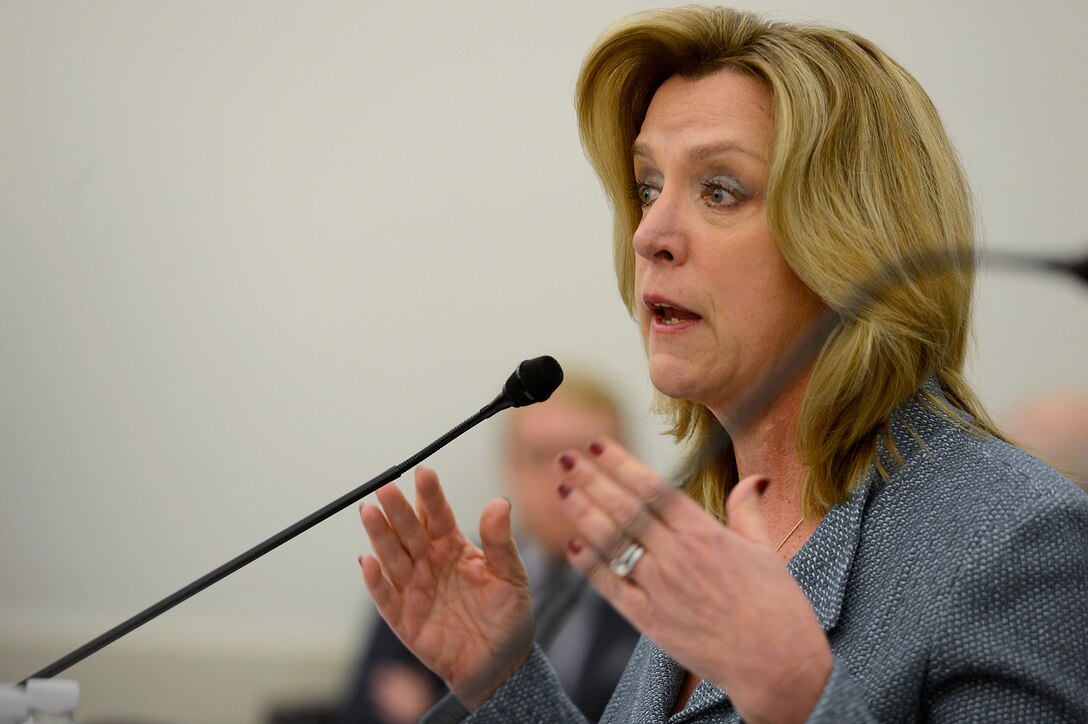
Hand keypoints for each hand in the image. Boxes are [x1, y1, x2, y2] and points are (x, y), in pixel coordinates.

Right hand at [358, 467, 534, 709]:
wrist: (502, 665)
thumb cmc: (508, 616)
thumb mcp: (512, 576)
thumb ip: (501, 541)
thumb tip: (500, 502)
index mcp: (454, 547)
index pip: (438, 515)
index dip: (430, 495)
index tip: (424, 473)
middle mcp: (429, 563)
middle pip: (410, 531)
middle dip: (398, 509)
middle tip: (387, 488)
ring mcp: (414, 589)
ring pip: (393, 557)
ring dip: (380, 536)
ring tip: (370, 512)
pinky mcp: (404, 619)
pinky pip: (386, 597)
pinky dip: (376, 581)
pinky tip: (368, 561)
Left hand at [556, 438, 831, 722]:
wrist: (779, 667)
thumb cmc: (778, 609)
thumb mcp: (766, 551)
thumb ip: (747, 511)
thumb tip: (755, 478)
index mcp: (707, 534)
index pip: (654, 489)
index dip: (622, 464)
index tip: (597, 444)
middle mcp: (679, 558)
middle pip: (625, 510)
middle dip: (591, 480)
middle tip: (565, 457)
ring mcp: (662, 590)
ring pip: (613, 544)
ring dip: (583, 514)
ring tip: (560, 488)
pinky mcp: (652, 622)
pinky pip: (613, 588)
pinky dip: (590, 566)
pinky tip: (572, 546)